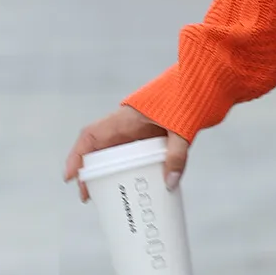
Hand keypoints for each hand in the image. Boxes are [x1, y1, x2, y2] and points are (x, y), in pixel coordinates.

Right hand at [63, 105, 189, 202]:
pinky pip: (135, 152)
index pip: (92, 135)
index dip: (77, 156)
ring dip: (109, 171)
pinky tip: (136, 182)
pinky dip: (131, 167)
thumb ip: (177, 154)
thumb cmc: (189, 95)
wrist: (205, 78)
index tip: (70, 177)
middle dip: (91, 171)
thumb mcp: (182, 127)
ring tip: (107, 195)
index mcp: (126, 117)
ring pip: (116, 151)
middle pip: (100, 148)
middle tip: (88, 196)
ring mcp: (140, 128)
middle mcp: (128, 123)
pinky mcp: (154, 132)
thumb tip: (170, 183)